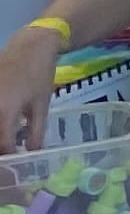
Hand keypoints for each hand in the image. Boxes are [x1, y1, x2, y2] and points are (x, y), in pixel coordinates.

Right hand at [0, 38, 52, 157]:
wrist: (28, 46)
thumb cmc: (38, 76)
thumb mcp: (41, 106)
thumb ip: (36, 132)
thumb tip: (32, 153)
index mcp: (5, 111)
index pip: (3, 145)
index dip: (8, 158)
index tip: (15, 166)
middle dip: (0, 148)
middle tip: (8, 158)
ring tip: (7, 140)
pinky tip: (3, 128)